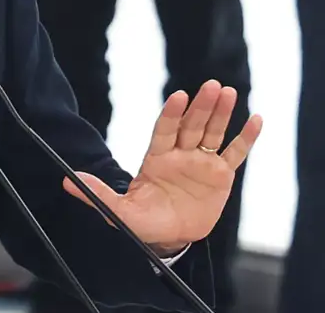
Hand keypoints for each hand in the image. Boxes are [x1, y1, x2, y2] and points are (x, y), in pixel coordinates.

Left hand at [62, 80, 261, 253]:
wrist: (170, 238)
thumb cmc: (143, 222)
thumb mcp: (119, 211)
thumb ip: (98, 194)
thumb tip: (68, 181)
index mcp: (156, 159)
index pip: (165, 131)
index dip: (172, 114)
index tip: (178, 96)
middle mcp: (180, 155)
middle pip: (192, 126)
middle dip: (201, 107)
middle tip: (211, 86)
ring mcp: (201, 163)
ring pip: (212, 133)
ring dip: (221, 113)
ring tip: (228, 92)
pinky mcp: (221, 175)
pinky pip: (235, 153)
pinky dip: (246, 138)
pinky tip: (256, 120)